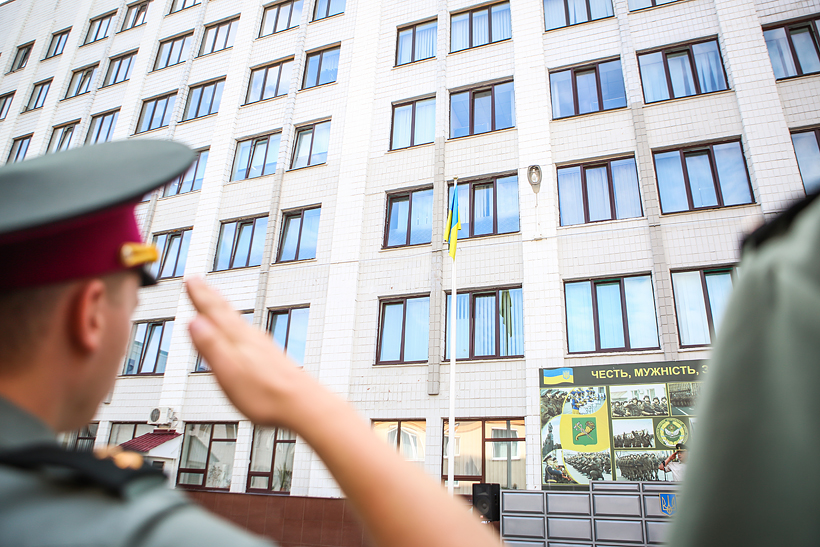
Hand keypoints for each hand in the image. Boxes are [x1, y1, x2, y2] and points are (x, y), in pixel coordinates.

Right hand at [185, 276, 320, 429]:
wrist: (304, 405)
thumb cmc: (266, 394)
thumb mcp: (229, 372)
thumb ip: (211, 346)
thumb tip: (194, 321)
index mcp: (238, 340)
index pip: (215, 312)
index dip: (201, 297)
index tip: (190, 280)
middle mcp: (252, 339)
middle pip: (227, 313)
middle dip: (211, 297)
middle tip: (199, 282)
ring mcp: (264, 348)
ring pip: (239, 323)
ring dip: (225, 311)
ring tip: (218, 303)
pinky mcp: (272, 360)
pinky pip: (250, 336)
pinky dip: (241, 328)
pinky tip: (246, 335)